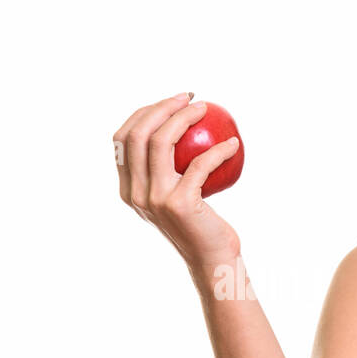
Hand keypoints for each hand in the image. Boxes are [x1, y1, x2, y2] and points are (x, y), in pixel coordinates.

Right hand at [113, 91, 242, 270]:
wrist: (212, 260)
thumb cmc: (201, 224)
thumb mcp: (175, 196)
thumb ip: (168, 171)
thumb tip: (180, 124)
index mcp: (128, 190)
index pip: (123, 139)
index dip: (144, 113)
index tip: (171, 102)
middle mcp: (136, 194)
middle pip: (138, 134)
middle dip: (161, 106)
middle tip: (189, 98)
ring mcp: (155, 199)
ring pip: (161, 141)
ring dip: (185, 117)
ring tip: (206, 109)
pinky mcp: (180, 203)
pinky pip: (200, 164)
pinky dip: (218, 150)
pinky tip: (233, 144)